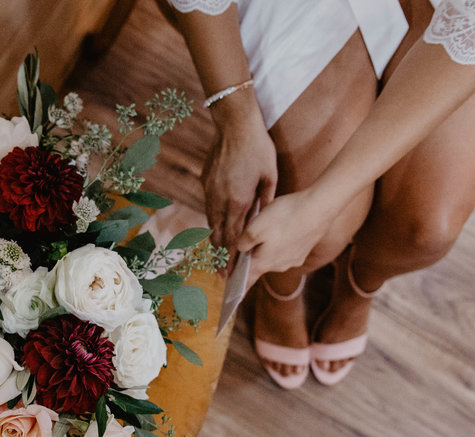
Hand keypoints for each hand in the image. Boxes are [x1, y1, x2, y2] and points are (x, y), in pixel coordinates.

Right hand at [202, 103, 276, 264]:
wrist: (234, 125)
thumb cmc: (258, 149)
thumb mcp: (270, 176)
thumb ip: (267, 200)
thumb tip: (264, 218)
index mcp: (239, 201)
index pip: (233, 238)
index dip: (231, 258)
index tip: (229, 274)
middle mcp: (220, 200)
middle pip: (218, 235)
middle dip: (220, 256)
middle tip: (221, 272)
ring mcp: (210, 191)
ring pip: (211, 222)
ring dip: (216, 238)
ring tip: (219, 253)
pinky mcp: (205, 182)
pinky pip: (208, 207)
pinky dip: (213, 220)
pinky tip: (217, 225)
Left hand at [236, 189, 332, 285]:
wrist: (319, 208)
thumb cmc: (285, 216)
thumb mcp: (255, 226)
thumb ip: (243, 242)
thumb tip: (240, 249)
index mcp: (263, 263)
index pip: (246, 281)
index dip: (236, 288)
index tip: (231, 299)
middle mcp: (278, 266)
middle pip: (258, 265)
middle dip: (252, 256)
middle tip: (248, 239)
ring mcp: (293, 260)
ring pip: (273, 256)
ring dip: (267, 248)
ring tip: (268, 229)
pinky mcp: (303, 251)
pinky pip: (286, 250)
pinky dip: (281, 243)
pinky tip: (283, 229)